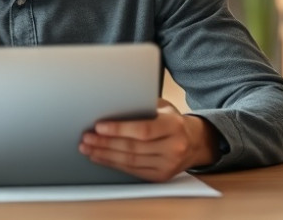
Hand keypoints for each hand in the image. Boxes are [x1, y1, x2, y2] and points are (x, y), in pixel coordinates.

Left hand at [78, 99, 219, 181]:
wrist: (195, 142)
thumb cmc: (172, 121)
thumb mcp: (163, 108)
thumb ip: (142, 107)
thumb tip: (112, 106)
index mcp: (174, 126)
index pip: (143, 130)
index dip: (119, 129)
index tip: (99, 126)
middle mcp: (174, 147)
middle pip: (133, 148)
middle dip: (105, 143)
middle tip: (87, 138)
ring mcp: (168, 164)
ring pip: (131, 161)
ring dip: (105, 155)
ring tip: (88, 148)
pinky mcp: (161, 176)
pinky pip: (133, 171)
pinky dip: (114, 164)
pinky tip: (100, 157)